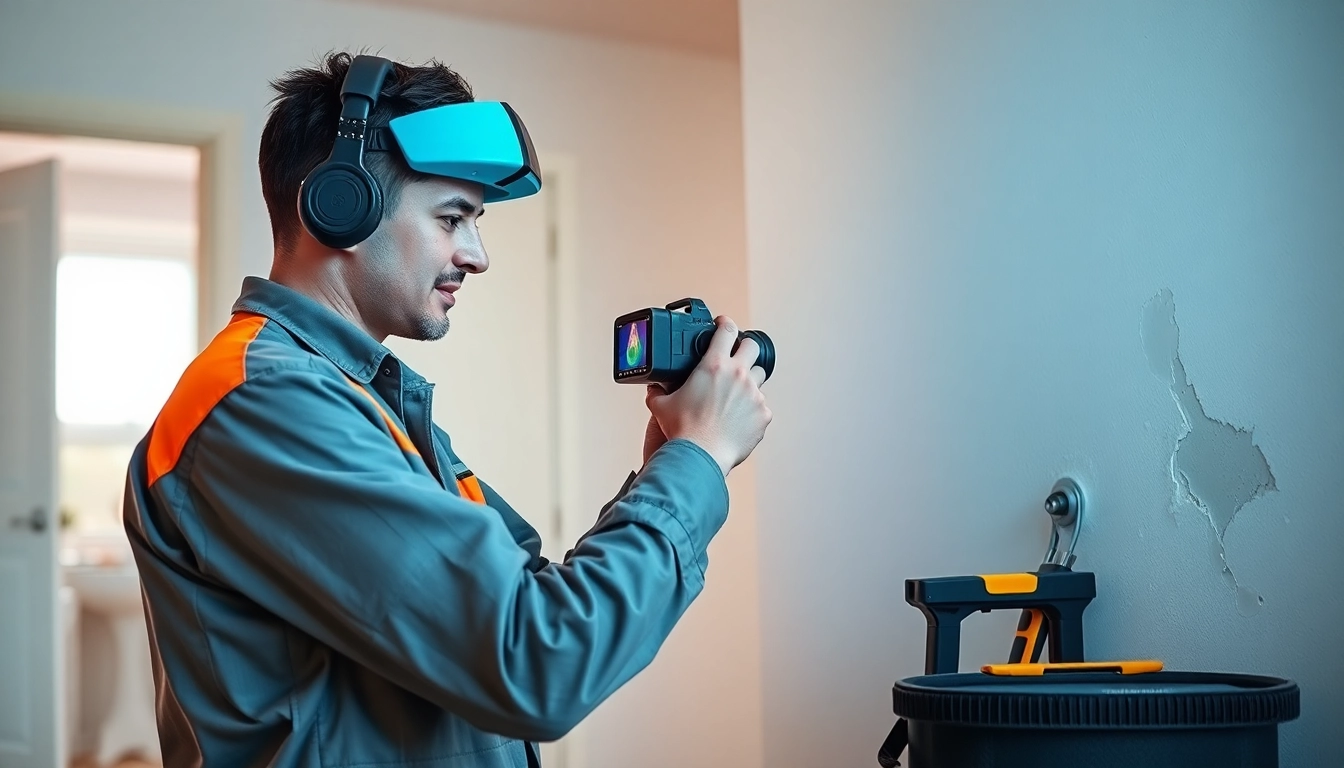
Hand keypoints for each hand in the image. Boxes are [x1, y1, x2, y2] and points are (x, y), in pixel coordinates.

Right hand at [645, 316, 772, 476]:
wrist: (701, 456)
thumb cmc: (682, 431)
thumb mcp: (661, 406)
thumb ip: (657, 392)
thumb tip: (652, 387)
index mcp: (714, 365)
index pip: (726, 330)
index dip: (725, 323)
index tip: (723, 325)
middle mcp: (738, 375)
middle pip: (752, 346)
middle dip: (745, 347)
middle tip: (736, 355)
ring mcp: (754, 394)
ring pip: (759, 376)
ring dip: (749, 379)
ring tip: (736, 392)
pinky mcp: (763, 414)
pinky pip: (761, 405)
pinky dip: (752, 409)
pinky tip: (738, 418)